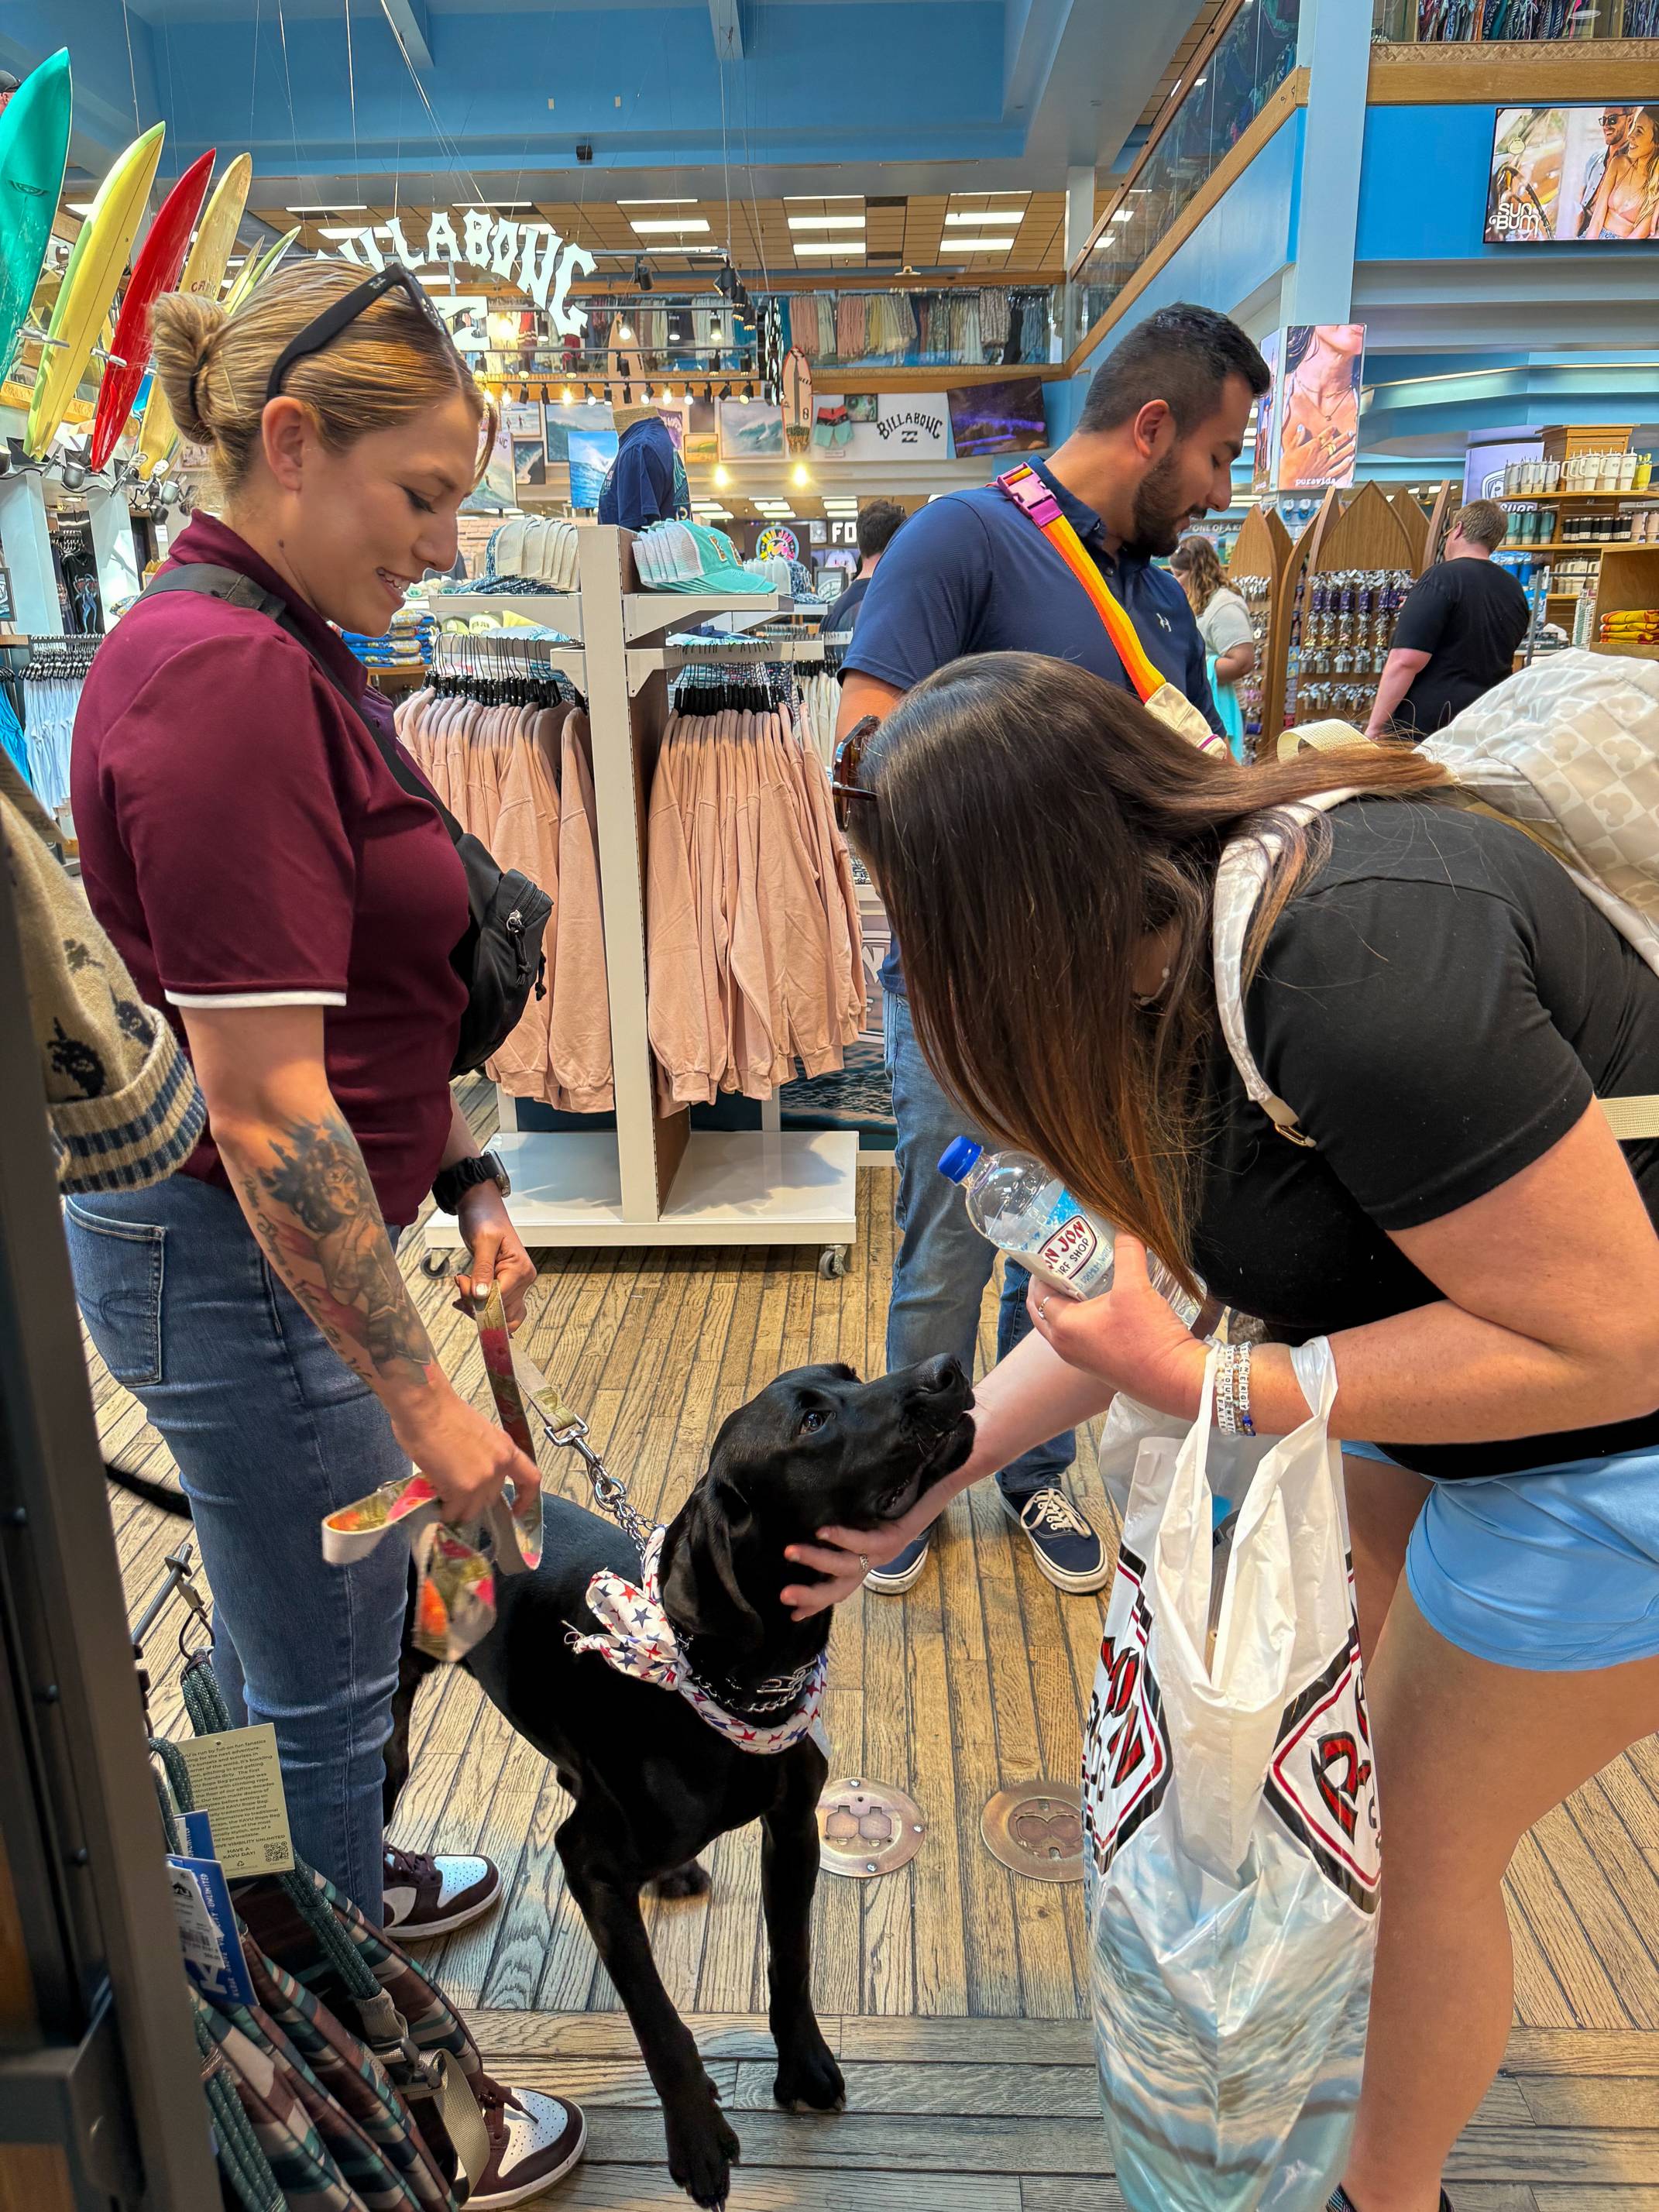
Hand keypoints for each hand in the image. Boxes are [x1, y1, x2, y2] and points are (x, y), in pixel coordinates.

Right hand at [389, 1381, 541, 1525]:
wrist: (426, 1406)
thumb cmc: (443, 1413)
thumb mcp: (478, 1435)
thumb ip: (483, 1457)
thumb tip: (473, 1475)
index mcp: (506, 1449)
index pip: (530, 1479)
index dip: (525, 1499)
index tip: (516, 1511)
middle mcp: (500, 1466)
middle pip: (492, 1498)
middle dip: (474, 1499)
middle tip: (455, 1493)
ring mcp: (483, 1479)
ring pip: (472, 1509)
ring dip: (457, 1507)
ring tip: (442, 1496)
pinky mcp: (463, 1489)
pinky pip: (454, 1511)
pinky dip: (444, 1511)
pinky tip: (435, 1502)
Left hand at [453, 1183, 535, 1327]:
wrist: (481, 1207)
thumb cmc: (484, 1217)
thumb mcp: (483, 1241)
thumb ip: (482, 1269)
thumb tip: (481, 1296)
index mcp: (520, 1270)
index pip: (500, 1299)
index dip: (477, 1298)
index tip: (461, 1282)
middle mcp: (522, 1279)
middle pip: (499, 1309)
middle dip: (475, 1302)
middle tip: (460, 1283)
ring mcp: (515, 1283)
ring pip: (498, 1311)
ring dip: (476, 1306)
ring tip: (461, 1288)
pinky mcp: (505, 1283)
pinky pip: (496, 1304)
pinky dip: (479, 1305)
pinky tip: (465, 1295)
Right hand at [779, 1470, 958, 1622]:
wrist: (946, 1478)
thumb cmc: (908, 1492)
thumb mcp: (877, 1510)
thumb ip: (855, 1519)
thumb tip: (817, 1516)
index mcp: (871, 1556)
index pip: (839, 1586)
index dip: (816, 1602)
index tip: (792, 1615)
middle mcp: (878, 1558)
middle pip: (840, 1586)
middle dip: (811, 1595)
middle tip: (782, 1596)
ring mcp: (887, 1549)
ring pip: (846, 1565)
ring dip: (816, 1560)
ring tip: (789, 1552)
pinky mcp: (897, 1535)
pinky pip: (865, 1541)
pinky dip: (842, 1538)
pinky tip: (821, 1532)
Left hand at [1027, 1236, 1206, 1419]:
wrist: (1176, 1380)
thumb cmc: (1149, 1337)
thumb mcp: (1136, 1287)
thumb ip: (1128, 1250)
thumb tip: (1125, 1223)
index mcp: (1064, 1327)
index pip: (1038, 1292)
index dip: (1043, 1268)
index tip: (1054, 1247)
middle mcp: (1065, 1346)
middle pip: (1044, 1309)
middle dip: (1050, 1284)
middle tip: (1065, 1260)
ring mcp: (1081, 1358)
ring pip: (1061, 1324)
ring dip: (1066, 1301)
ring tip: (1083, 1274)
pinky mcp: (1099, 1365)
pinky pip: (1079, 1335)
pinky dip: (1081, 1317)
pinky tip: (1103, 1300)